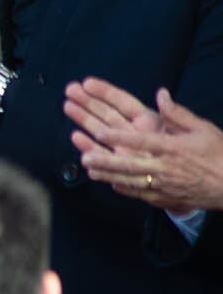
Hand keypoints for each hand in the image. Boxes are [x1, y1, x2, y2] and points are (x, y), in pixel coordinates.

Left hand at [67, 80, 222, 212]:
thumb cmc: (221, 154)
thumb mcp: (203, 129)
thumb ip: (178, 114)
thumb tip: (160, 95)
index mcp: (174, 149)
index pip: (142, 142)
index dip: (119, 137)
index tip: (100, 132)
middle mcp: (167, 168)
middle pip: (131, 165)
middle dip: (106, 161)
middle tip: (84, 156)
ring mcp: (166, 186)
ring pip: (132, 182)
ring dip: (109, 175)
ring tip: (89, 169)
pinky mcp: (167, 199)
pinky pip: (141, 195)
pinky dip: (125, 189)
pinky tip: (110, 184)